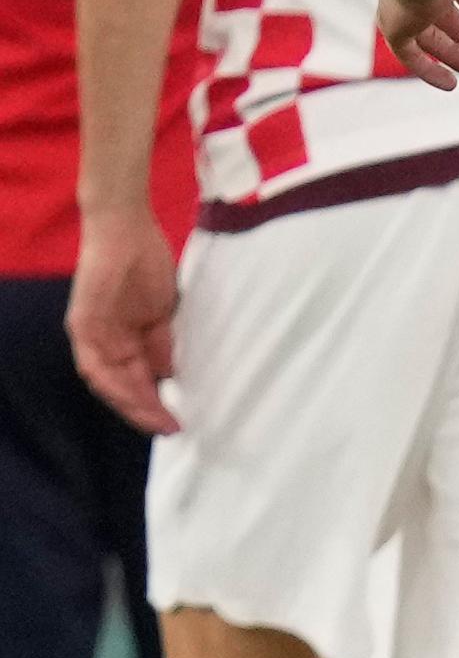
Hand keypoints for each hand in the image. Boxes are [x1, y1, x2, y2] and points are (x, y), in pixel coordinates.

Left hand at [66, 206, 180, 435]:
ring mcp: (90, 334)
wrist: (126, 229)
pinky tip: (135, 396)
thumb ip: (160, 344)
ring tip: (157, 419)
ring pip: (105, 381)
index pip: (134, 378)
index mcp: (121, 336)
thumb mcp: (162, 312)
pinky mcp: (83, 325)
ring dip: (130, 404)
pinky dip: (113, 384)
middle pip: (119, 386)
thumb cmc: (146, 262)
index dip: (153, 401)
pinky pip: (94, 364)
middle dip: (145, 410)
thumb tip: (167, 375)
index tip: (176, 419)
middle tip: (171, 427)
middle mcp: (101, 340)